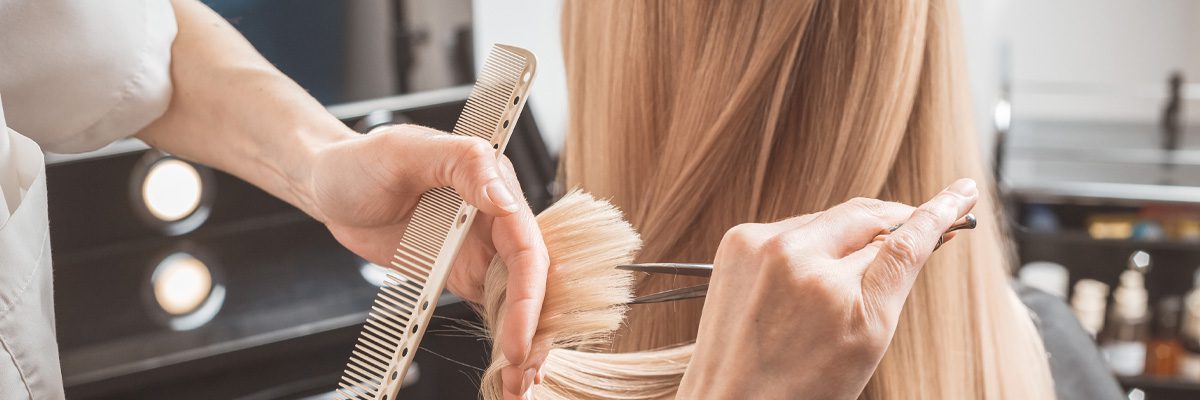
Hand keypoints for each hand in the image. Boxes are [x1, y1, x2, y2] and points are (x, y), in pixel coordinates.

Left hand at [306, 125, 549, 396]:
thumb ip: (462, 165)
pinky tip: (505, 369)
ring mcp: (481, 249)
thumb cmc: (362, 161)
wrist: (329, 185)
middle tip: (525, 375)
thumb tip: (504, 197)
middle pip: (533, 280)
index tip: (518, 337)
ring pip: (519, 300)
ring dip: (524, 342)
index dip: (529, 295)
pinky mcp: (463, 273)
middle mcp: (496, 219)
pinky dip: (503, 339)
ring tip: (518, 384)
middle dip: (535, 329)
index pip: (526, 246)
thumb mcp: (405, 152)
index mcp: (493, 184)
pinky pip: (492, 308)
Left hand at [677, 179, 978, 398]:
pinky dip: (812, 244)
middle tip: (927, 223)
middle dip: (896, 220)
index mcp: (833, 289)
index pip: (903, 238)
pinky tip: (811, 277)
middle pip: (865, 216)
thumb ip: (895, 279)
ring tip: (848, 281)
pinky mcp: (736, 242)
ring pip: (829, 220)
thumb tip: (922, 230)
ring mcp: (758, 244)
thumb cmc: (802, 386)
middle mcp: (792, 255)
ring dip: (850, 236)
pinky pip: (793, 229)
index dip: (939, 212)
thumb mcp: (867, 339)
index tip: (962, 192)